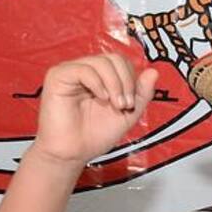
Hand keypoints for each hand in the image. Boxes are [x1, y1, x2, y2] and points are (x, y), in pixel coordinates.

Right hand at [29, 54, 158, 170]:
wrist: (74, 153)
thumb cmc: (95, 135)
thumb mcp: (128, 113)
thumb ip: (141, 94)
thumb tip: (154, 72)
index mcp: (101, 77)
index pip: (122, 62)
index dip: (131, 80)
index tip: (130, 105)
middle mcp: (86, 70)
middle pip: (114, 58)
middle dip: (126, 82)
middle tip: (124, 105)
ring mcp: (71, 71)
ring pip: (101, 62)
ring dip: (114, 85)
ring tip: (115, 105)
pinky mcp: (58, 76)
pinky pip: (83, 69)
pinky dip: (98, 83)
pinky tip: (100, 98)